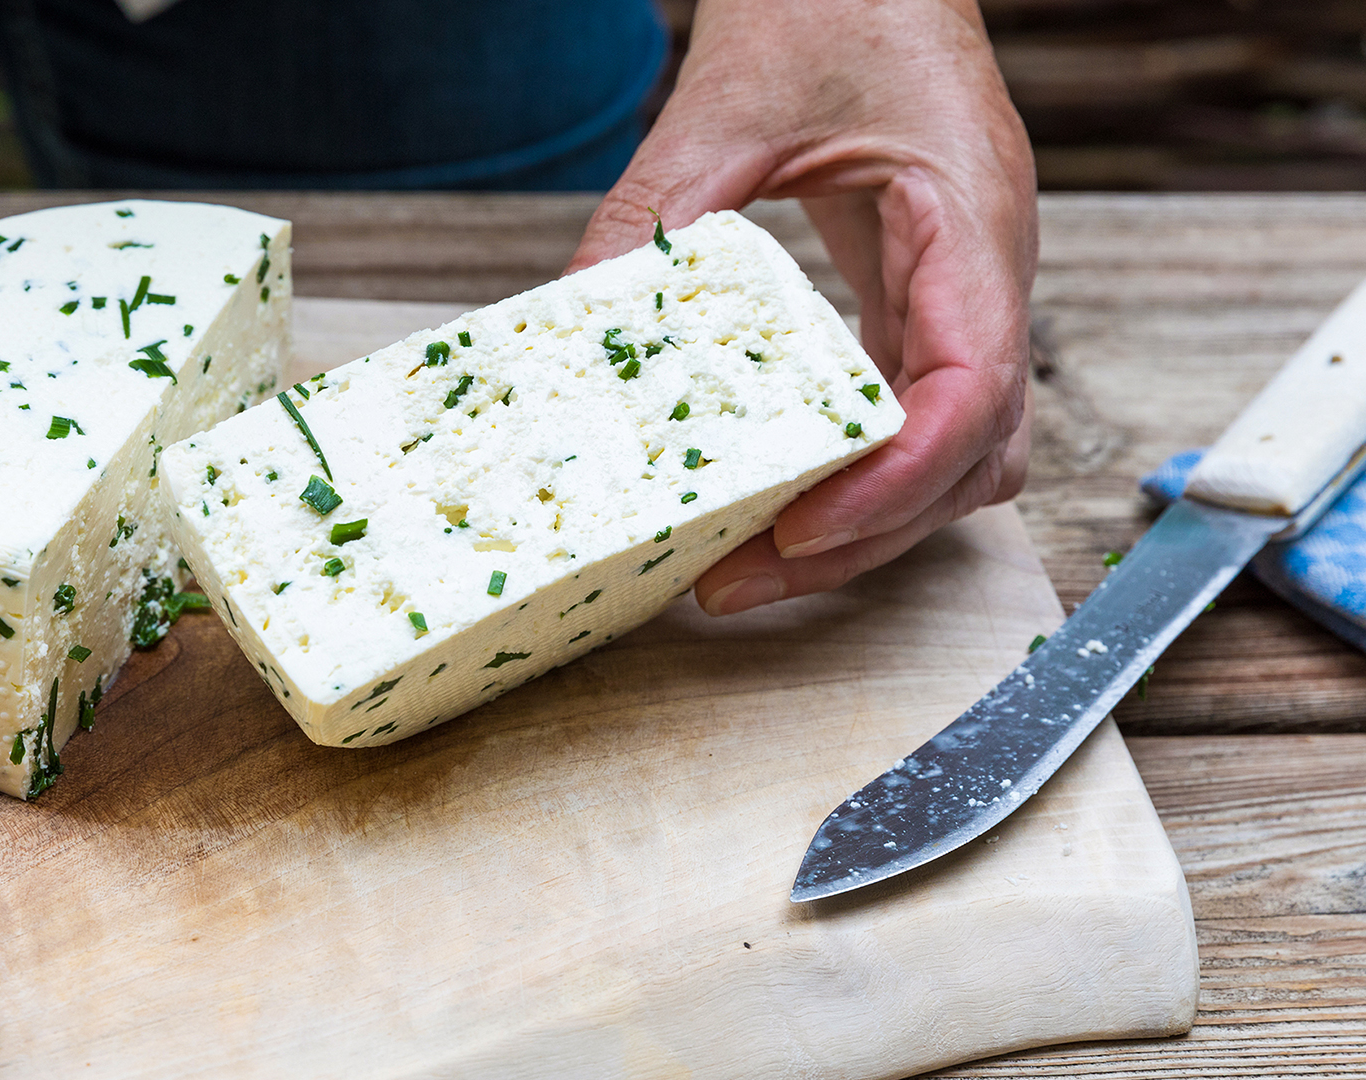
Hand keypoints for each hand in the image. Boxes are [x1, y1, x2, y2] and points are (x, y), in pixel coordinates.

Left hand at [570, 0, 1035, 613]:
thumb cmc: (835, 0)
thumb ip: (653, 211)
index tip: (800, 532)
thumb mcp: (726, 102)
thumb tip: (573, 322)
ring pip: (963, 457)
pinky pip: (921, 415)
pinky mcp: (926, 301)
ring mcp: (966, 295)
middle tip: (741, 580)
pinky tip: (781, 492)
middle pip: (975, 459)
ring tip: (753, 560)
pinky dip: (861, 473)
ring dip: (870, 523)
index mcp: (971, 220)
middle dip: (867, 536)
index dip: (895, 483)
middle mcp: (987, 275)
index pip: (976, 390)